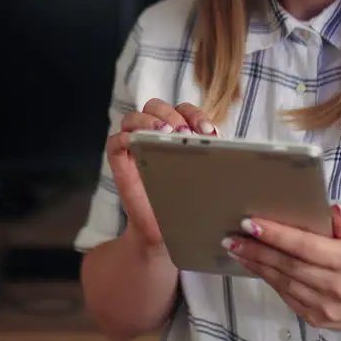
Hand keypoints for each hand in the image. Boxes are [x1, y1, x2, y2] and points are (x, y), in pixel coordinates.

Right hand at [106, 99, 218, 248]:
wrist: (163, 233)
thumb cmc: (184, 203)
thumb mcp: (203, 177)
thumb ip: (211, 159)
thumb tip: (226, 152)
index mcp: (175, 134)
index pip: (183, 109)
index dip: (195, 114)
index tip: (208, 132)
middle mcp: (153, 135)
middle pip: (156, 106)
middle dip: (172, 115)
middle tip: (184, 134)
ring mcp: (134, 147)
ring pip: (132, 118)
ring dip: (149, 121)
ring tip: (163, 134)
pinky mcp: (119, 162)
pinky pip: (114, 141)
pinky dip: (124, 138)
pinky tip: (136, 143)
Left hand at [225, 203, 340, 336]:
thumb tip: (326, 207)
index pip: (304, 246)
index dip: (276, 235)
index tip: (250, 224)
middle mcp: (335, 286)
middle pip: (287, 265)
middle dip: (256, 250)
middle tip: (231, 238)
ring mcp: (324, 306)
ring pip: (282, 282)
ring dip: (256, 265)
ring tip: (235, 250)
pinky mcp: (315, 319)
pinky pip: (286, 296)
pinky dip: (268, 279)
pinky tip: (254, 266)